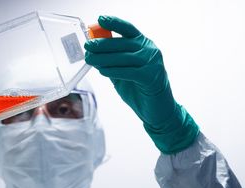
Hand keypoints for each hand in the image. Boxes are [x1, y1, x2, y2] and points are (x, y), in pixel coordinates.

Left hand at [84, 16, 197, 153]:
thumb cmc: (139, 89)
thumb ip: (113, 61)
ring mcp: (152, 63)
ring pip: (123, 57)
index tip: (100, 20)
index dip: (114, 23)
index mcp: (144, 45)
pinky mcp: (151, 77)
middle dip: (102, 44)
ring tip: (90, 59)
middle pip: (122, 43)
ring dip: (103, 58)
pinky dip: (113, 71)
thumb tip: (93, 52)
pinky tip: (102, 71)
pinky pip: (128, 72)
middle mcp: (150, 51)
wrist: (157, 110)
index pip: (128, 29)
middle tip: (87, 46)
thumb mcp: (123, 72)